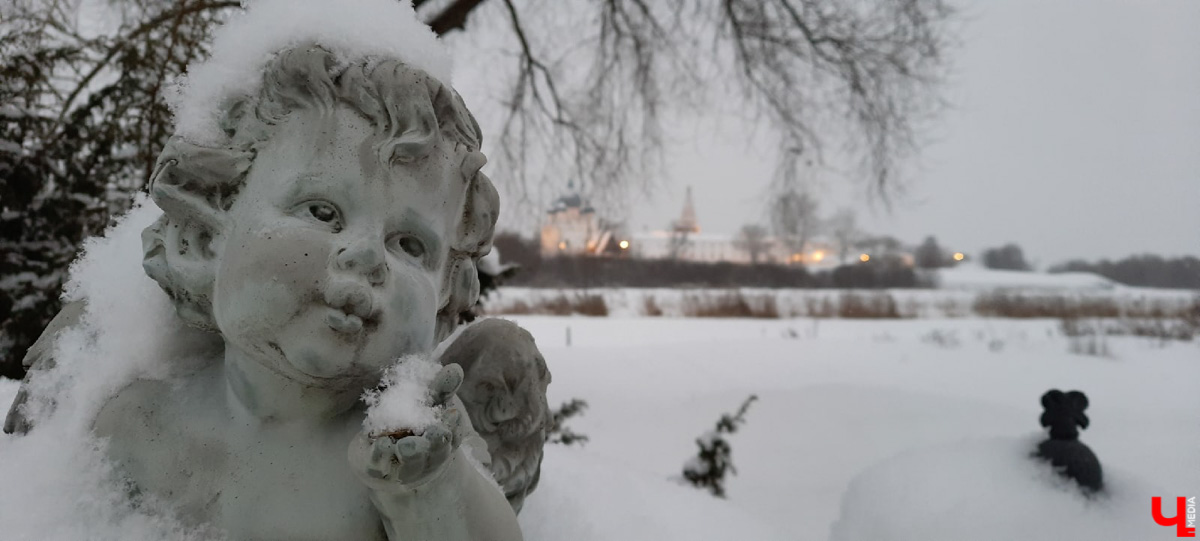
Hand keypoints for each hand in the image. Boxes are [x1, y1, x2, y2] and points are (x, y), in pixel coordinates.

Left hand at [351, 364, 466, 489]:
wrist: (388, 458)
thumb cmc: (417, 424)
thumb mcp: (430, 403)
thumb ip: (441, 388)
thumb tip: (454, 368)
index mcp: (444, 442)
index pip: (453, 436)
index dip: (453, 426)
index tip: (452, 414)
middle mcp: (427, 459)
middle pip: (435, 453)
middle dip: (435, 443)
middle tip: (434, 432)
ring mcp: (404, 468)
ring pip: (411, 464)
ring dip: (411, 453)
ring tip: (404, 444)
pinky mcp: (378, 469)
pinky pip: (380, 466)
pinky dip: (381, 456)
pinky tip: (381, 442)